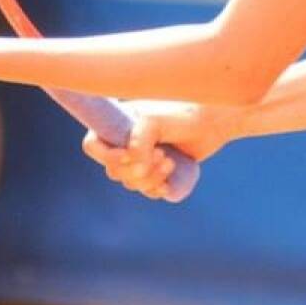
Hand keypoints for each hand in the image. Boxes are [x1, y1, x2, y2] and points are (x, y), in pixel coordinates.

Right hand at [82, 100, 239, 200]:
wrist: (212, 121)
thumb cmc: (182, 113)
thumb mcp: (153, 122)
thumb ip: (138, 144)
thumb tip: (135, 170)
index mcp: (117, 124)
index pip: (92, 145)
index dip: (106, 157)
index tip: (129, 155)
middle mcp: (125, 142)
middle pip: (113, 171)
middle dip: (136, 169)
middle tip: (161, 154)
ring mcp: (141, 158)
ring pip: (131, 183)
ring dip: (149, 178)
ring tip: (169, 162)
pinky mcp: (157, 171)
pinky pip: (147, 190)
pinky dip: (156, 188)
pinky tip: (169, 181)